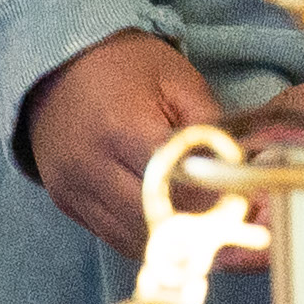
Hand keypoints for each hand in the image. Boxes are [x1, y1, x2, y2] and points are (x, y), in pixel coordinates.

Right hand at [19, 30, 226, 263]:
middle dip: (200, 228)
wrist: (58, 61)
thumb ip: (210, 127)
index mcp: (120, 130)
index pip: (175, 186)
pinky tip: (175, 228)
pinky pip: (113, 237)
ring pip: (134, 241)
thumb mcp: (178, 80)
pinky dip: (148, 238)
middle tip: (235, 223)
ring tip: (212, 231)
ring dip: (175, 242)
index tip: (246, 202)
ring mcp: (73, 191)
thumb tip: (245, 170)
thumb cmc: (126, 64)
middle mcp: (90, 169)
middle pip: (154, 223)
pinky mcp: (66, 204)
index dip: (214, 199)